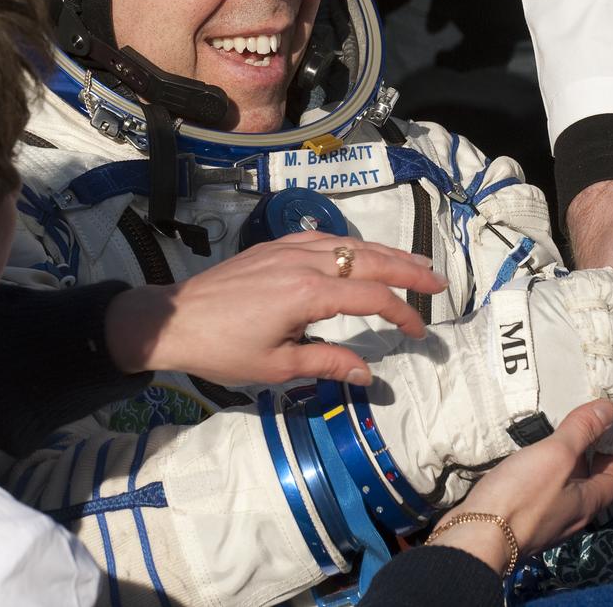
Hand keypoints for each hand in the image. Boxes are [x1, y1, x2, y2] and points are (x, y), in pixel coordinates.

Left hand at [103, 232, 446, 384]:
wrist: (174, 320)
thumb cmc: (223, 349)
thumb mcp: (276, 367)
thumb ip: (326, 363)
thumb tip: (368, 374)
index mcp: (309, 293)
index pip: (372, 297)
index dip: (402, 314)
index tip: (419, 333)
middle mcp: (305, 261)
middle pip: (370, 259)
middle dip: (408, 269)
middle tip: (438, 281)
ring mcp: (289, 248)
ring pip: (350, 243)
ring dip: (385, 253)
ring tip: (413, 263)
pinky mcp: (275, 246)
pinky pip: (326, 238)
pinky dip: (354, 244)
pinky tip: (362, 253)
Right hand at [427, 401, 612, 571]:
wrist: (478, 537)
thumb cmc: (522, 496)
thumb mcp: (556, 455)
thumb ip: (582, 431)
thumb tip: (611, 409)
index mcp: (586, 503)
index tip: (608, 433)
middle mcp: (569, 517)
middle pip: (588, 485)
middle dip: (587, 458)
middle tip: (579, 429)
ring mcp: (543, 522)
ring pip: (561, 490)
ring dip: (561, 468)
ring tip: (549, 442)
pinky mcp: (519, 523)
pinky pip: (537, 496)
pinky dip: (538, 478)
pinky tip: (522, 465)